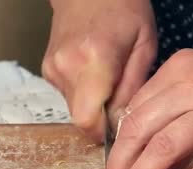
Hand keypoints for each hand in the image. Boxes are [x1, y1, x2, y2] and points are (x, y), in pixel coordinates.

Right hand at [42, 0, 156, 142]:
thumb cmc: (125, 11)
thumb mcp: (144, 48)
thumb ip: (132, 90)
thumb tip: (121, 124)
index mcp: (95, 61)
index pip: (88, 121)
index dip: (105, 133)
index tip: (120, 128)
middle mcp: (67, 67)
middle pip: (81, 119)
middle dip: (102, 121)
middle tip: (121, 102)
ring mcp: (53, 69)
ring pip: (75, 110)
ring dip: (94, 106)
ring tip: (110, 81)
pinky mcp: (48, 70)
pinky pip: (69, 97)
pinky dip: (85, 94)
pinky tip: (97, 74)